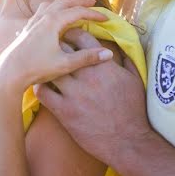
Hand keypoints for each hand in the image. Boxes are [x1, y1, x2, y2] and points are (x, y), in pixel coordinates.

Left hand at [0, 0, 112, 97]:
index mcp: (53, 21)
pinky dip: (53, 8)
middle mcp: (42, 17)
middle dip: (80, 2)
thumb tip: (109, 53)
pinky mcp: (27, 28)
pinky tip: (54, 17)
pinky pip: (42, 11)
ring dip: (65, 3)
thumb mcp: (65, 64)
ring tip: (74, 6)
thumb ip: (87, 57)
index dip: (94, 14)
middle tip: (93, 4)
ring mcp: (33, 21)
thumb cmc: (36, 68)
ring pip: (51, 4)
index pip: (78, 12)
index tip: (106, 18)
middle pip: (64, 2)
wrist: (9, 73)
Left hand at [33, 28, 153, 168]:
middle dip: (57, 45)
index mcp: (104, 65)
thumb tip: (119, 46)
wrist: (128, 142)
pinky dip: (40, 86)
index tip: (69, 35)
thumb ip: (127, 59)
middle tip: (53, 47)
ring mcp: (74, 94)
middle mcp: (87, 76)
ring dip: (47, 66)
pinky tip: (41, 85)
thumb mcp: (135, 80)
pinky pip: (43, 93)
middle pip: (62, 49)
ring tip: (45, 65)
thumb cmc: (134, 111)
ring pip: (50, 69)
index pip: (82, 37)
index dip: (73, 33)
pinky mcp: (64, 112)